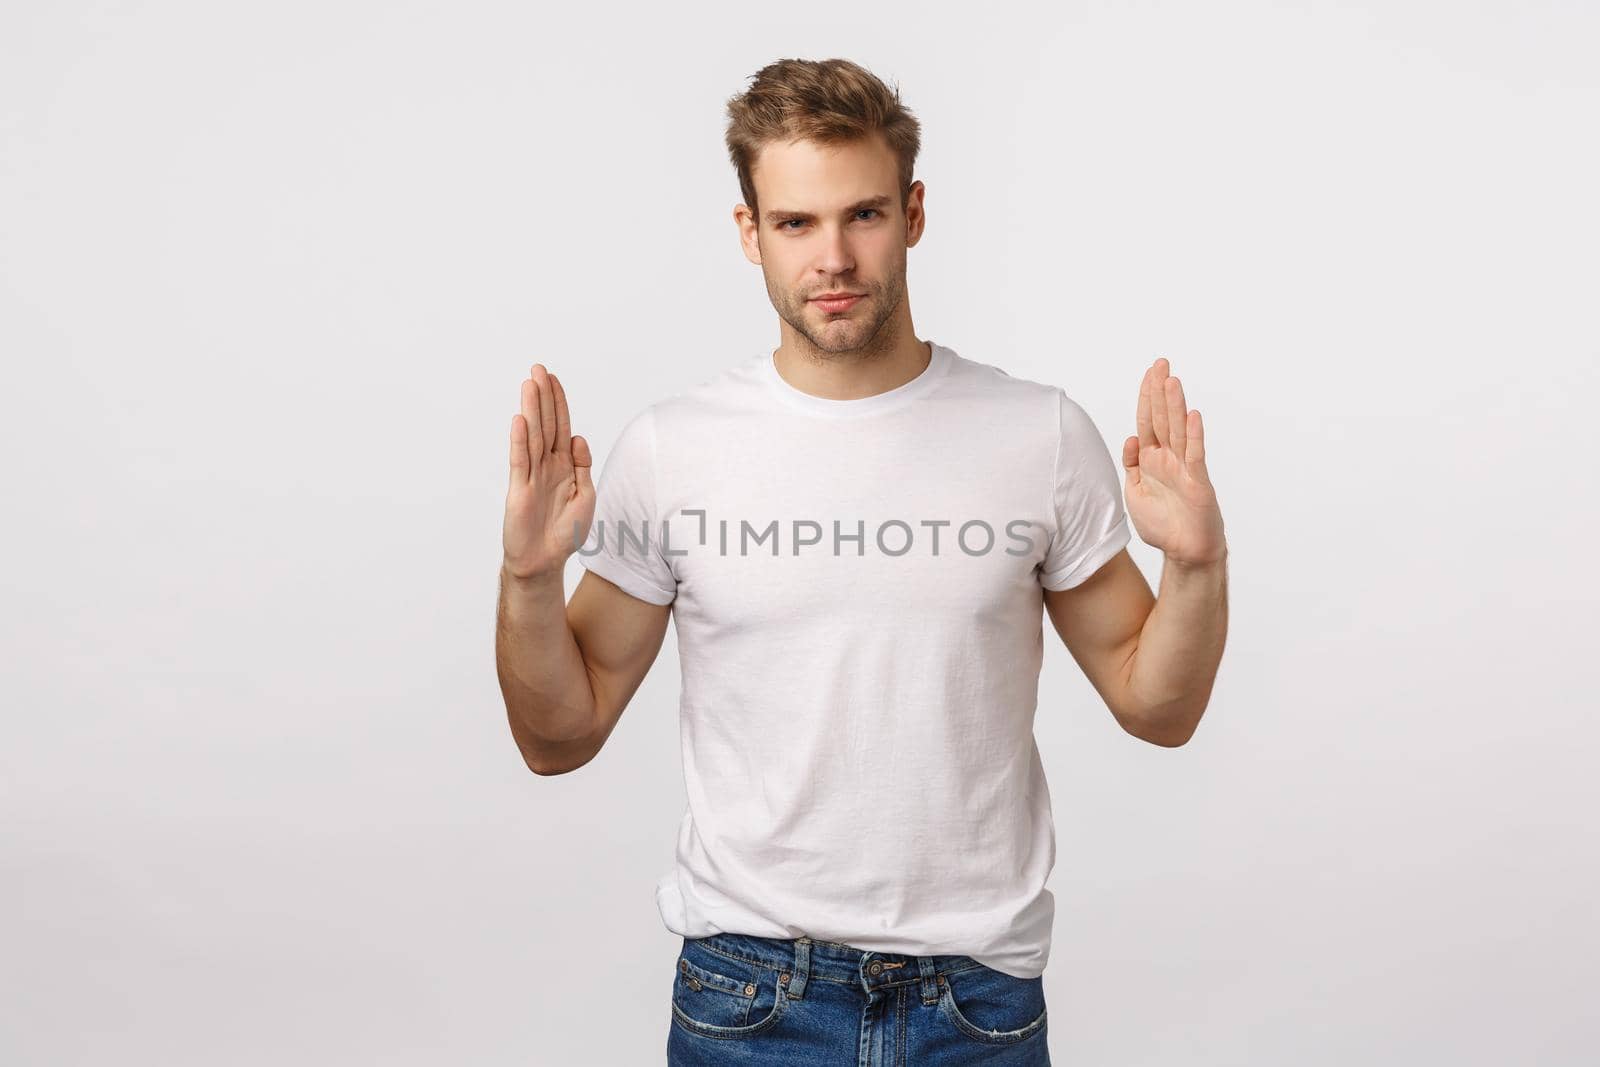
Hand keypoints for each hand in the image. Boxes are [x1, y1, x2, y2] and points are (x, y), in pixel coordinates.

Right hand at [503, 363, 595, 580]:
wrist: (544, 559)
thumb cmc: (566, 530)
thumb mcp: (586, 496)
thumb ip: (582, 466)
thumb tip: (578, 437)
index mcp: (565, 465)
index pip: (561, 427)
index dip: (558, 403)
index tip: (553, 379)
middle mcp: (546, 465)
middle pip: (545, 424)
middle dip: (543, 396)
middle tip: (538, 369)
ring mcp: (531, 475)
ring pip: (533, 435)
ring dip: (531, 409)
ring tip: (528, 384)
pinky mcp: (519, 489)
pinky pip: (520, 460)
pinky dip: (520, 440)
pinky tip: (519, 420)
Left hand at [1121, 357, 1225, 567]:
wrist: (1184, 552)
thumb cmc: (1162, 524)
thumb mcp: (1135, 492)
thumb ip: (1131, 465)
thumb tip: (1130, 438)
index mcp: (1151, 459)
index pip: (1147, 421)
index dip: (1146, 397)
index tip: (1149, 373)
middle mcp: (1169, 458)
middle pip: (1162, 418)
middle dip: (1160, 391)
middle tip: (1160, 363)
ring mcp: (1184, 468)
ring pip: (1177, 430)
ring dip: (1175, 405)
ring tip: (1172, 380)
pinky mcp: (1198, 483)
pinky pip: (1194, 456)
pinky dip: (1193, 436)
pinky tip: (1191, 416)